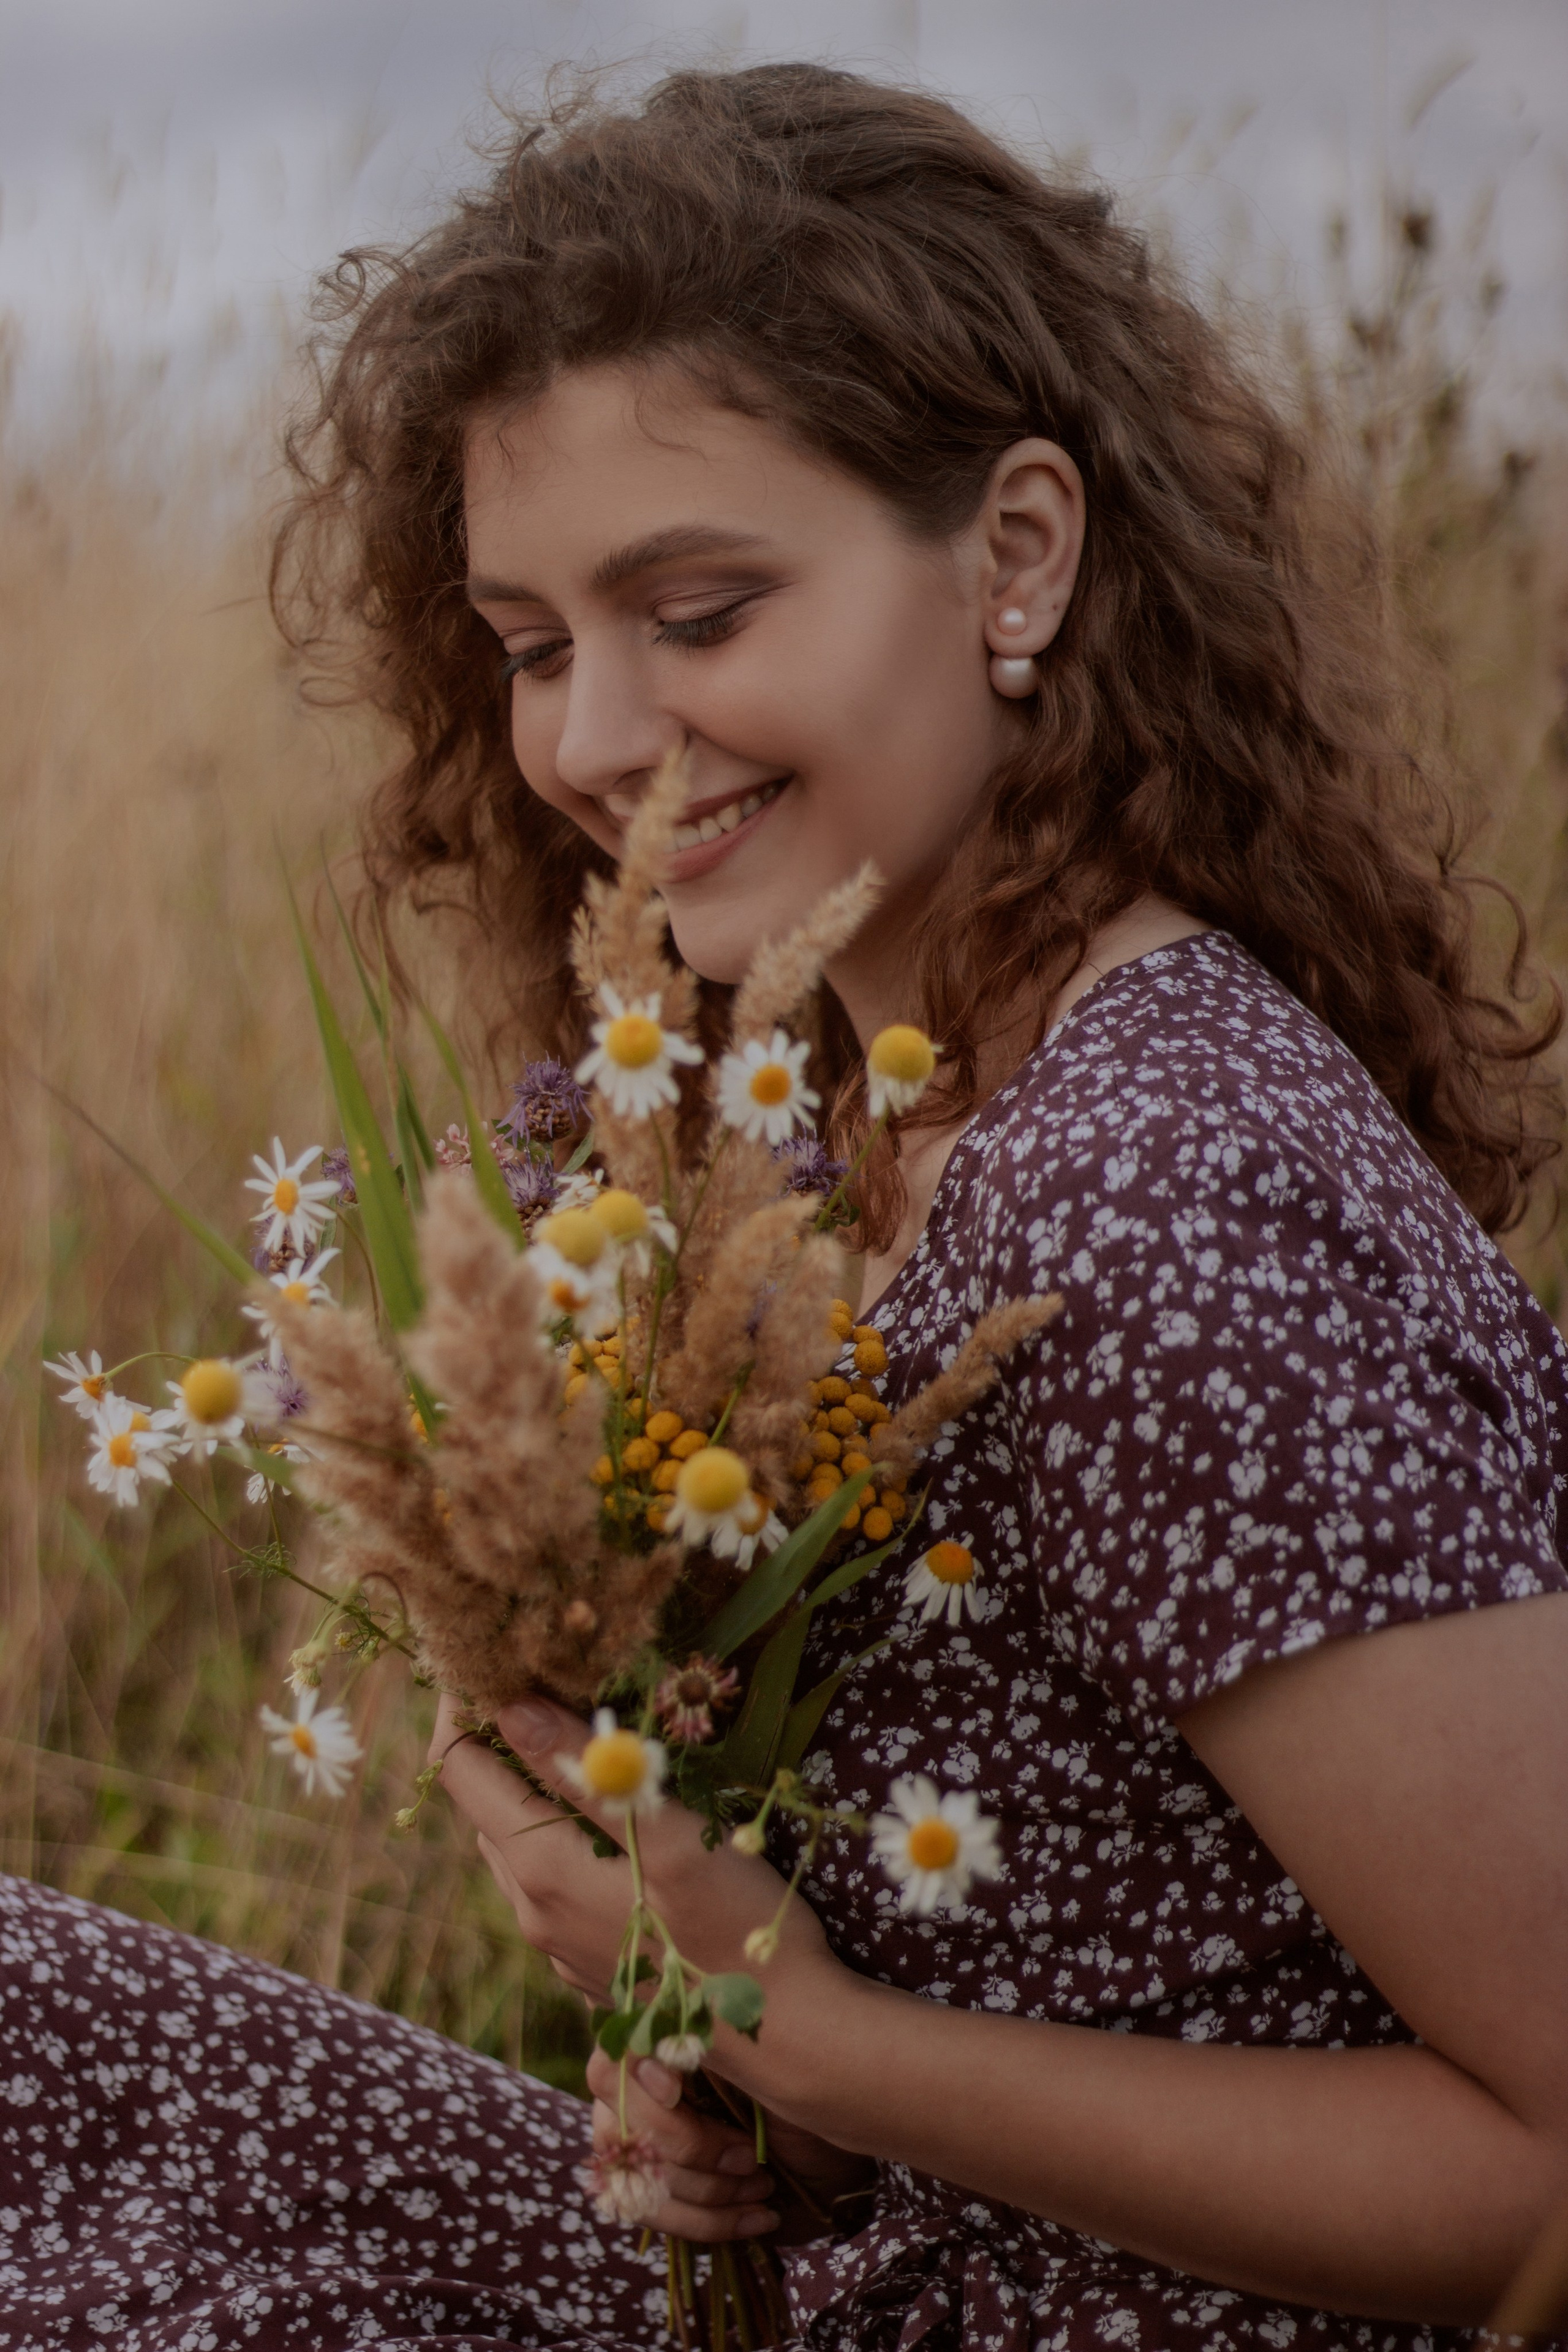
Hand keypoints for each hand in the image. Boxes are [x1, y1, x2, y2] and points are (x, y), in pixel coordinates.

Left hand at [432, 1692, 874, 2236]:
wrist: (784, 2031)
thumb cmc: (732, 1920)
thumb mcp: (664, 1830)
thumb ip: (583, 1770)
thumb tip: (511, 1707)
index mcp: (539, 1870)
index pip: (459, 1770)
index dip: (460, 1708)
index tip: (485, 1658)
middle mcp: (533, 1911)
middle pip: (482, 1806)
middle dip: (493, 1742)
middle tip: (533, 1682)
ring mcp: (559, 1943)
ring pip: (515, 1846)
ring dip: (526, 1789)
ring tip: (572, 1738)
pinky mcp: (589, 1961)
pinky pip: (548, 1882)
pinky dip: (556, 1834)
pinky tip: (609, 1816)